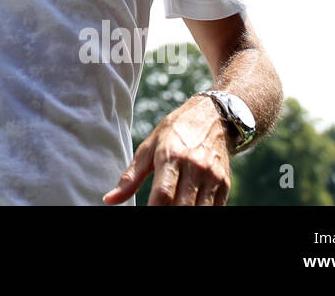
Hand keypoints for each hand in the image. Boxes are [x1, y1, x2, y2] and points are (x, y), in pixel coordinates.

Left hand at [103, 96, 232, 205]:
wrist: (212, 117)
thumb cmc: (174, 133)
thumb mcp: (148, 148)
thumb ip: (130, 178)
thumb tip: (109, 200)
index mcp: (171, 156)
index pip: (163, 194)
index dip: (154, 211)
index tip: (145, 215)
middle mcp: (195, 167)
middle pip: (182, 207)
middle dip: (169, 214)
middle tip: (157, 213)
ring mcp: (212, 177)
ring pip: (200, 211)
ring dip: (185, 215)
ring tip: (171, 209)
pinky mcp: (225, 185)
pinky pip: (214, 209)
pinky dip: (200, 213)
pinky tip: (187, 206)